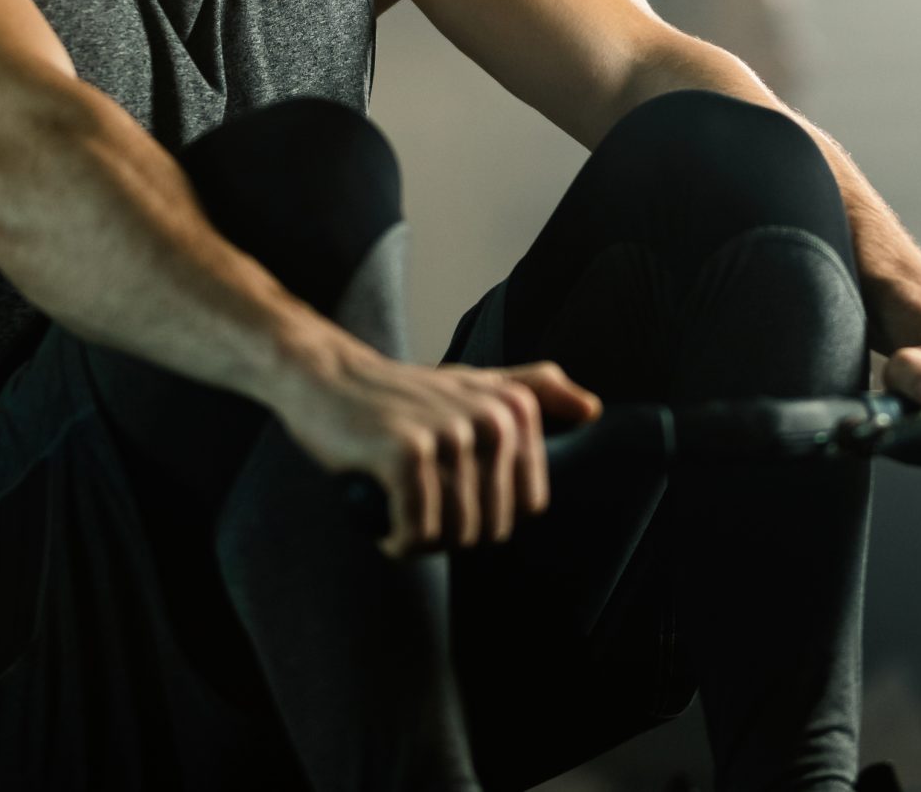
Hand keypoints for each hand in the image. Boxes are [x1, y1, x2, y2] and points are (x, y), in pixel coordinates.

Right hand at [276, 351, 601, 557]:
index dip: (488, 513)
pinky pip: (416, 533)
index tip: (452, 491)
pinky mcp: (407, 454)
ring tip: (400, 510)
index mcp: (516, 408)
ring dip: (422, 540)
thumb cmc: (404, 394)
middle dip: (453, 532)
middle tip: (419, 503)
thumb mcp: (476, 384)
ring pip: (455, 534)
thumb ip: (536, 390)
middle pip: (492, 526)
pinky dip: (397, 541)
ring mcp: (450, 434)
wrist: (329, 379)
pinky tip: (385, 525)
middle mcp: (492, 417)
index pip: (527, 506)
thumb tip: (592, 410)